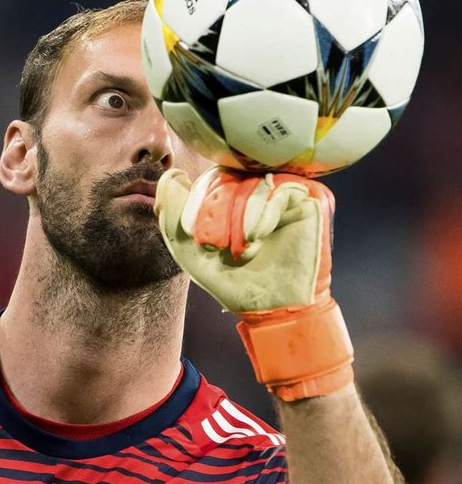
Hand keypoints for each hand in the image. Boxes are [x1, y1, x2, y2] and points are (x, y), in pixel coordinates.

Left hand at [155, 166, 352, 399]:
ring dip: (239, 218)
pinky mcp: (311, 198)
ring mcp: (286, 190)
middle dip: (214, 212)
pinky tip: (259, 237)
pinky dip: (264, 212)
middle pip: (228, 175)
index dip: (196, 201)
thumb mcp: (186, 246)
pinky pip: (281, 188)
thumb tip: (171, 174)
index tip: (193, 232)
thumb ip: (172, 209)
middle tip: (217, 244)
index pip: (210, 177)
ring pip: (252, 181)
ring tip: (243, 247)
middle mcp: (260, 187)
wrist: (271, 309)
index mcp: (234, 194)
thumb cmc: (232, 280)